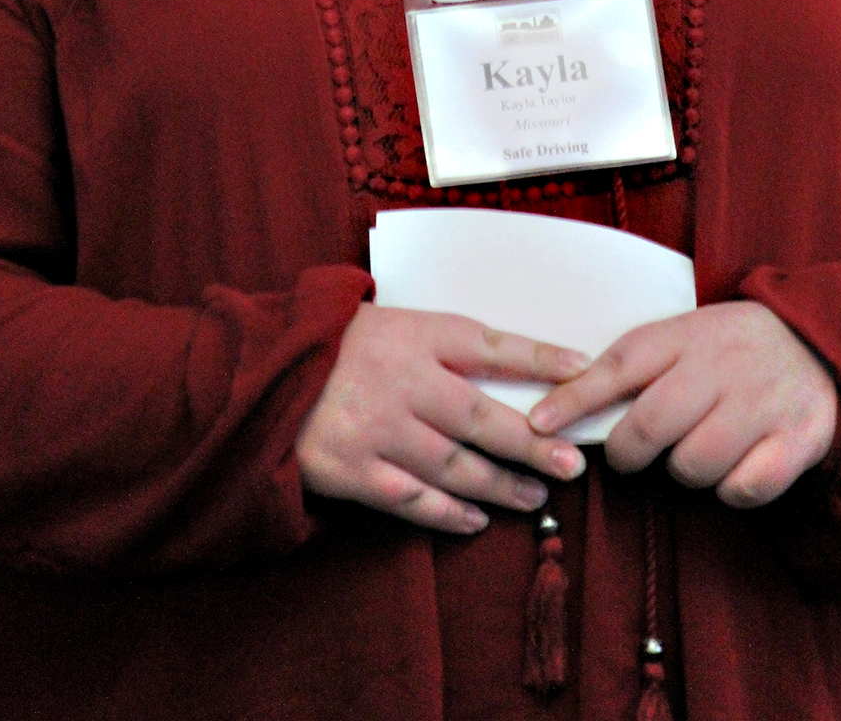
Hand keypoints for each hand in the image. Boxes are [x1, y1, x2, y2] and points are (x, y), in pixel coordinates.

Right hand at [295, 304, 589, 533]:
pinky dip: (449, 514)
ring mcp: (375, 428)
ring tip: (538, 497)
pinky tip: (477, 519)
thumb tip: (506, 369)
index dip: (539, 357)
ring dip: (501, 486)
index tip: (584, 367)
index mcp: (410, 333)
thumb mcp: (384, 321)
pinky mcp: (350, 470)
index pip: (489, 344)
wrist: (257, 370)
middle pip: (481, 418)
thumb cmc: (331, 344)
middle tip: (573, 464)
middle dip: (533, 444)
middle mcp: (399, 380)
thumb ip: (436, 344)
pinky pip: (413, 499)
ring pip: (454, 466)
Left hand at [527, 301, 837, 507]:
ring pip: (694, 464)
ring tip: (696, 450)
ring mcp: (762, 402)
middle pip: (651, 424)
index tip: (538, 424)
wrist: (820, 340)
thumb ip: (636, 363)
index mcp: (688, 334)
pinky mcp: (798, 438)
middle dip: (628, 452)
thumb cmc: (733, 346)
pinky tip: (736, 467)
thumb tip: (561, 404)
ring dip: (684, 470)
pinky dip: (732, 489)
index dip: (575, 397)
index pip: (619, 364)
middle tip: (630, 455)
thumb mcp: (686, 333)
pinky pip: (744, 487)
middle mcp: (723, 365)